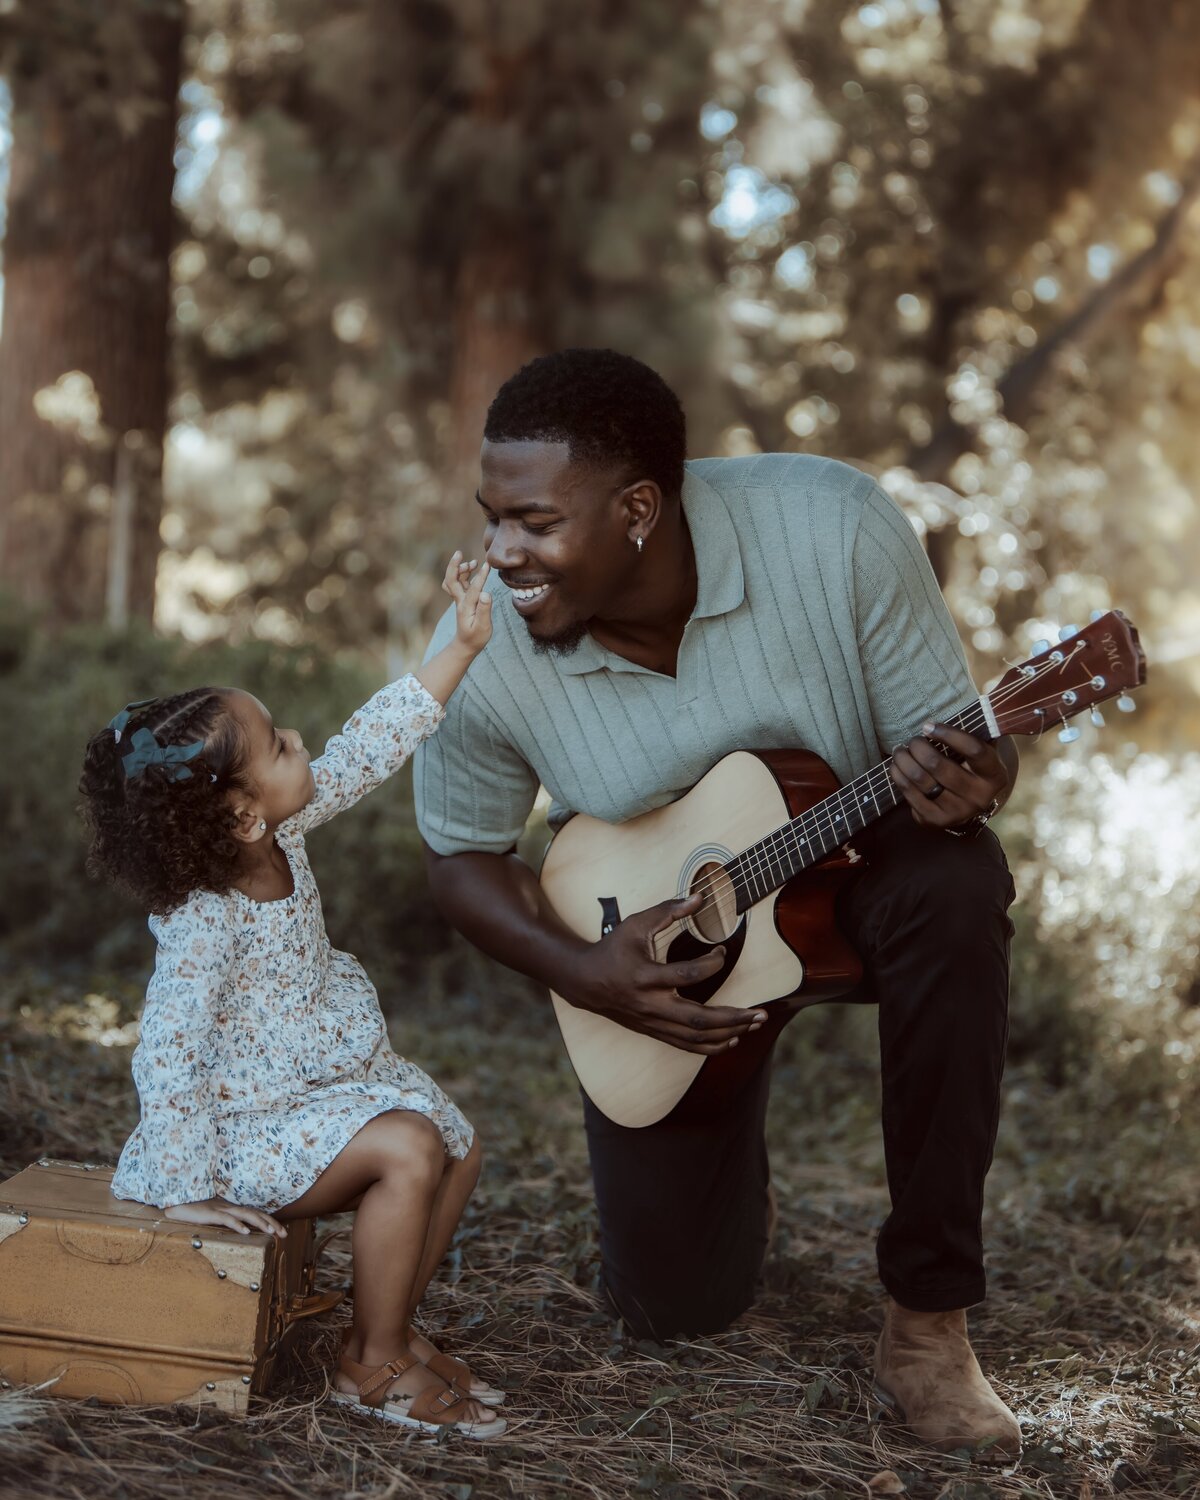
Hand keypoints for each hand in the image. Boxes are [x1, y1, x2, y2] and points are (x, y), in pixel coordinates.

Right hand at [163, 1196, 286, 1237]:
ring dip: (260, 1222)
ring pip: (245, 1214)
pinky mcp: (210, 1213)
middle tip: (284, 1234)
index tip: (281, 1231)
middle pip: (255, 1213)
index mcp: (231, 1209)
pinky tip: (246, 1232)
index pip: (255, 1214)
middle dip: (272, 1223)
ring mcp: (221, 1209)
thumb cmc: (193, 1212)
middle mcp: (229, 1207)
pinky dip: (237, 1224)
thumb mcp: (212, 1218)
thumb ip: (224, 1223)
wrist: (176, 1204)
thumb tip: (237, 1234)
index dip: (270, 1221)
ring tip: (271, 1231)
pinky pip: (227, 1219)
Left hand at [442, 551, 491, 655]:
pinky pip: (458, 582)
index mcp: (466, 607)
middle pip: (451, 580)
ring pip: (453, 580)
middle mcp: (460, 601)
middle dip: (454, 566)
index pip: (473, 588)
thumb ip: (484, 610)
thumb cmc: (476, 637)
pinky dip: (462, 573)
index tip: (488, 565)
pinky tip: (472, 569)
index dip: (481, 576)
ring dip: (460, 569)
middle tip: (459, 553)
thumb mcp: (483, 627)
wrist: (465, 644)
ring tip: (473, 562)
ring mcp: (459, 599)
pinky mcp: (462, 599)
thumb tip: (485, 593)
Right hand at [568, 891, 767, 1054]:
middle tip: (760, 1012)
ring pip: (696, 1038)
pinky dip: (712, 1046)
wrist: (585, 982)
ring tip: (754, 1023)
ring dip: (729, 1033)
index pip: (686, 975)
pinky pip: (687, 1046)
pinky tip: (732, 1038)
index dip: (711, 963)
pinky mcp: (655, 1031)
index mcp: (645, 977)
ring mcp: (653, 1022)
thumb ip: (667, 910)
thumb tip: (699, 897)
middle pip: (698, 1020)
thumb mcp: (636, 924)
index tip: (722, 950)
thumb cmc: (613, 949)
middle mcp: (651, 1005)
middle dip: (733, 1018)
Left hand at [890, 721, 1008, 829]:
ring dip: (904, 760)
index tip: (928, 725)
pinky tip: (896, 766)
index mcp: (995, 776)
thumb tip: (981, 703)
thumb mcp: (982, 750)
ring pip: (921, 780)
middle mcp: (979, 798)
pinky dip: (899, 776)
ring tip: (900, 750)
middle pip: (939, 766)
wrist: (967, 803)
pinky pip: (910, 794)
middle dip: (918, 747)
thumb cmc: (971, 766)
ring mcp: (957, 812)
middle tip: (912, 739)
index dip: (949, 734)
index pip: (974, 750)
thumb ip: (979, 729)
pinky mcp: (936, 821)